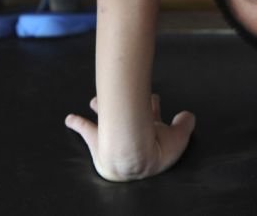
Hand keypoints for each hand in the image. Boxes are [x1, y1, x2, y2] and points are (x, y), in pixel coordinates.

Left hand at [65, 94, 194, 181]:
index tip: (154, 98)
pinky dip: (77, 124)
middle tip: (126, 98)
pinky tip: (68, 119)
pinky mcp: (97, 139)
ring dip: (101, 107)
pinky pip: (84, 129)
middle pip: (127, 110)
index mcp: (149, 124)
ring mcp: (113, 130)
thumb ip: (185, 125)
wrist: (133, 158)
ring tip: (94, 101)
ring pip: (106, 115)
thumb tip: (188, 115)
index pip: (151, 111)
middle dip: (128, 103)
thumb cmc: (156, 149)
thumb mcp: (179, 137)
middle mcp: (130, 123)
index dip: (153, 105)